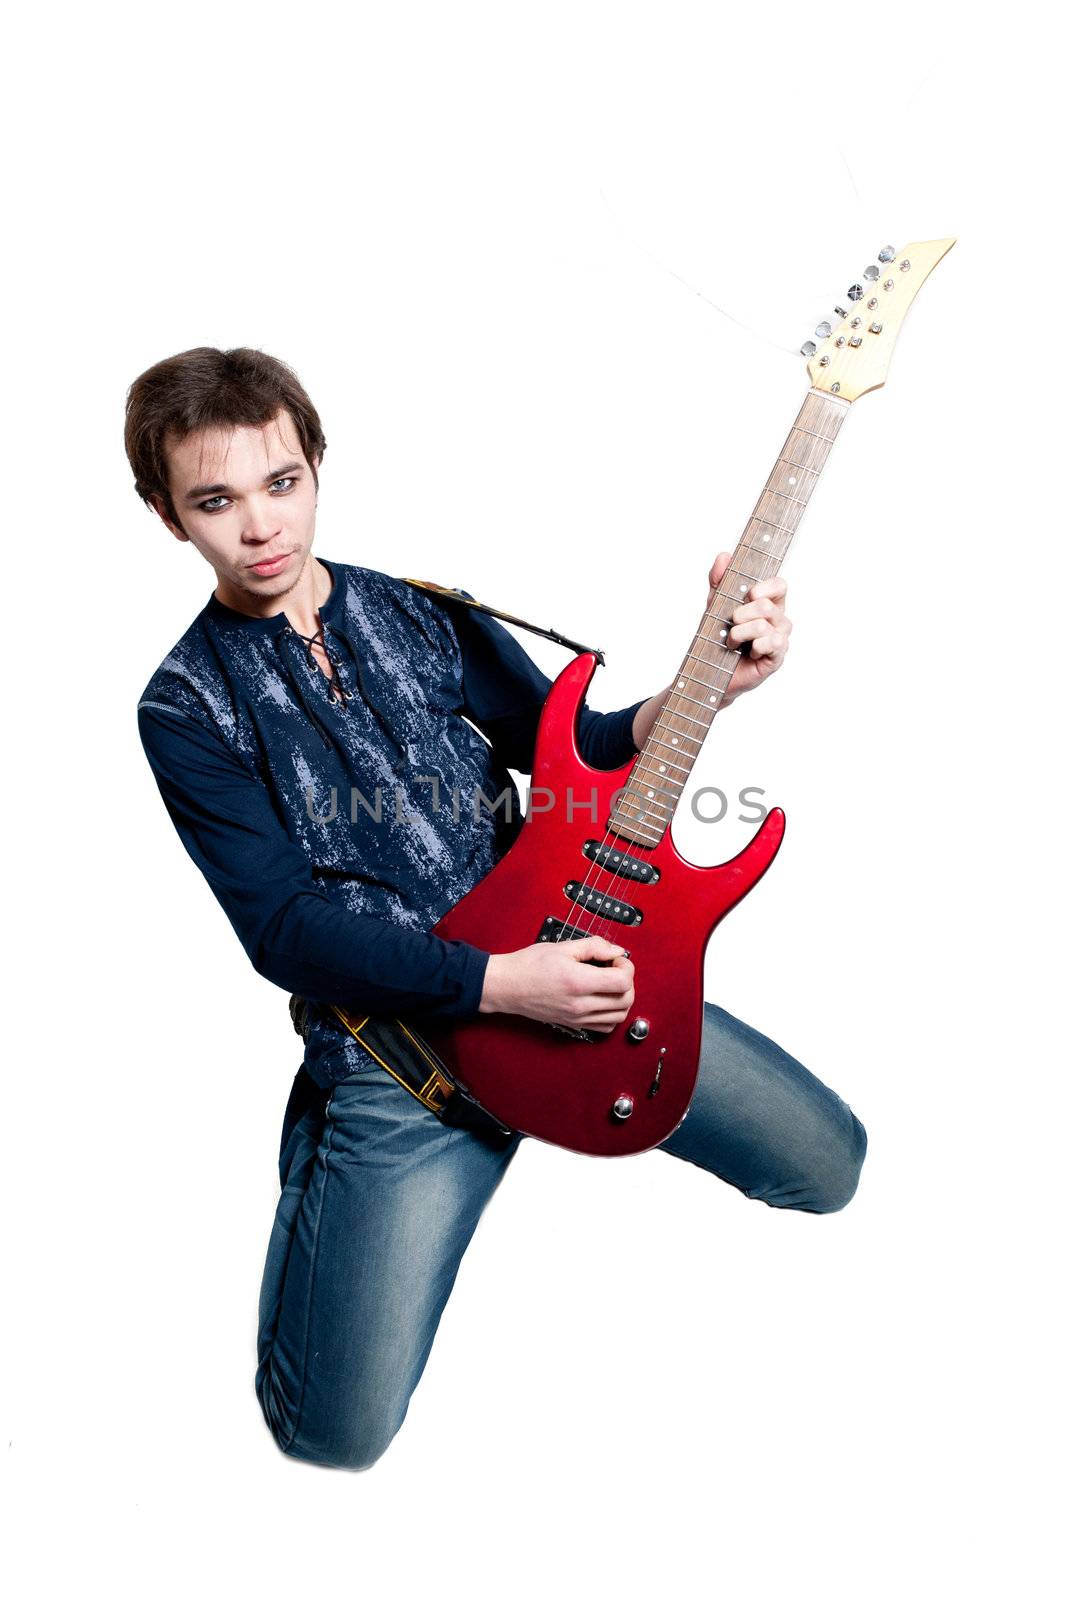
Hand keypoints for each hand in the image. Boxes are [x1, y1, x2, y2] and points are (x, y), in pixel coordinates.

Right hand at [479, 936, 634, 1033]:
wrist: (507, 986)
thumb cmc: (528, 965)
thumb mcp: (562, 947)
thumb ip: (594, 946)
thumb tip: (616, 950)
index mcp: (578, 982)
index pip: (622, 982)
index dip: (626, 967)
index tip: (616, 959)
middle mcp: (580, 1004)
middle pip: (625, 1000)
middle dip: (628, 982)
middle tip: (615, 969)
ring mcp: (577, 1018)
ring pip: (619, 1016)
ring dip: (623, 998)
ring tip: (610, 984)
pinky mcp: (574, 1024)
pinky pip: (605, 1027)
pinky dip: (612, 1014)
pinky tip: (603, 999)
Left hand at [706, 550, 791, 705]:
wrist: (710, 670)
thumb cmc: (718, 637)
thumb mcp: (714, 605)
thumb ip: (719, 580)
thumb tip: (724, 556)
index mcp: (768, 602)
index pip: (780, 584)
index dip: (766, 586)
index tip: (749, 594)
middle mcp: (779, 619)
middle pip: (766, 605)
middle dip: (741, 614)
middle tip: (731, 624)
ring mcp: (780, 638)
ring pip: (764, 624)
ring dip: (739, 633)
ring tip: (732, 642)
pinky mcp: (777, 657)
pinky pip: (772, 643)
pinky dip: (753, 646)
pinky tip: (748, 652)